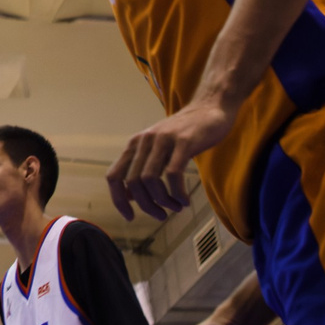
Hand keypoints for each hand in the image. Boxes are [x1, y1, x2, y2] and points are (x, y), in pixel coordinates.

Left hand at [106, 100, 232, 220]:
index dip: (118, 200)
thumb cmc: (185, 133)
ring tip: (176, 207)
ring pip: (150, 179)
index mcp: (135, 144)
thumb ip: (143, 168)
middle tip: (160, 215)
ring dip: (162, 201)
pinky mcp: (184, 142)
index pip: (114, 176)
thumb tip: (129, 196)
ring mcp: (163, 140)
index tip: (129, 217)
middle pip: (133, 182)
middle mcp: (145, 141)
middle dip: (146, 205)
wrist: (210, 107)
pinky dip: (177, 193)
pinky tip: (185, 200)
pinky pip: (173, 174)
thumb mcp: (158, 149)